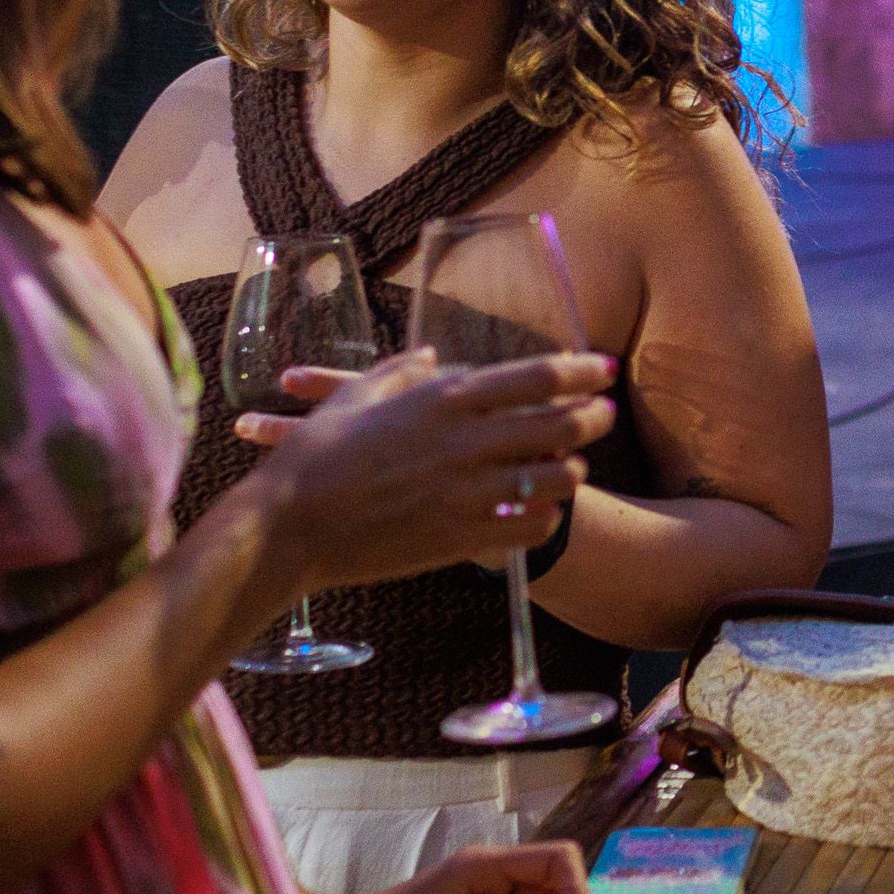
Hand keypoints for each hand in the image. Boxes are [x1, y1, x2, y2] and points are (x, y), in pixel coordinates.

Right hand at [239, 348, 614, 595]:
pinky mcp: (459, 538)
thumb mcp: (355, 397)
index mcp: (441, 401)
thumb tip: (431, 356)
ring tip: (571, 468)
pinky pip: (529, 528)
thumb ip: (400, 371)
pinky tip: (541, 514)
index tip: (604, 368)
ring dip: (570, 471)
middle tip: (605, 415)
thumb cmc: (312, 456)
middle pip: (558, 425)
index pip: (533, 377)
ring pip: (552, 479)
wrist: (287, 528)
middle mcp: (463, 443)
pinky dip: (545, 519)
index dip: (578, 371)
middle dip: (592, 418)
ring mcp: (465, 493)